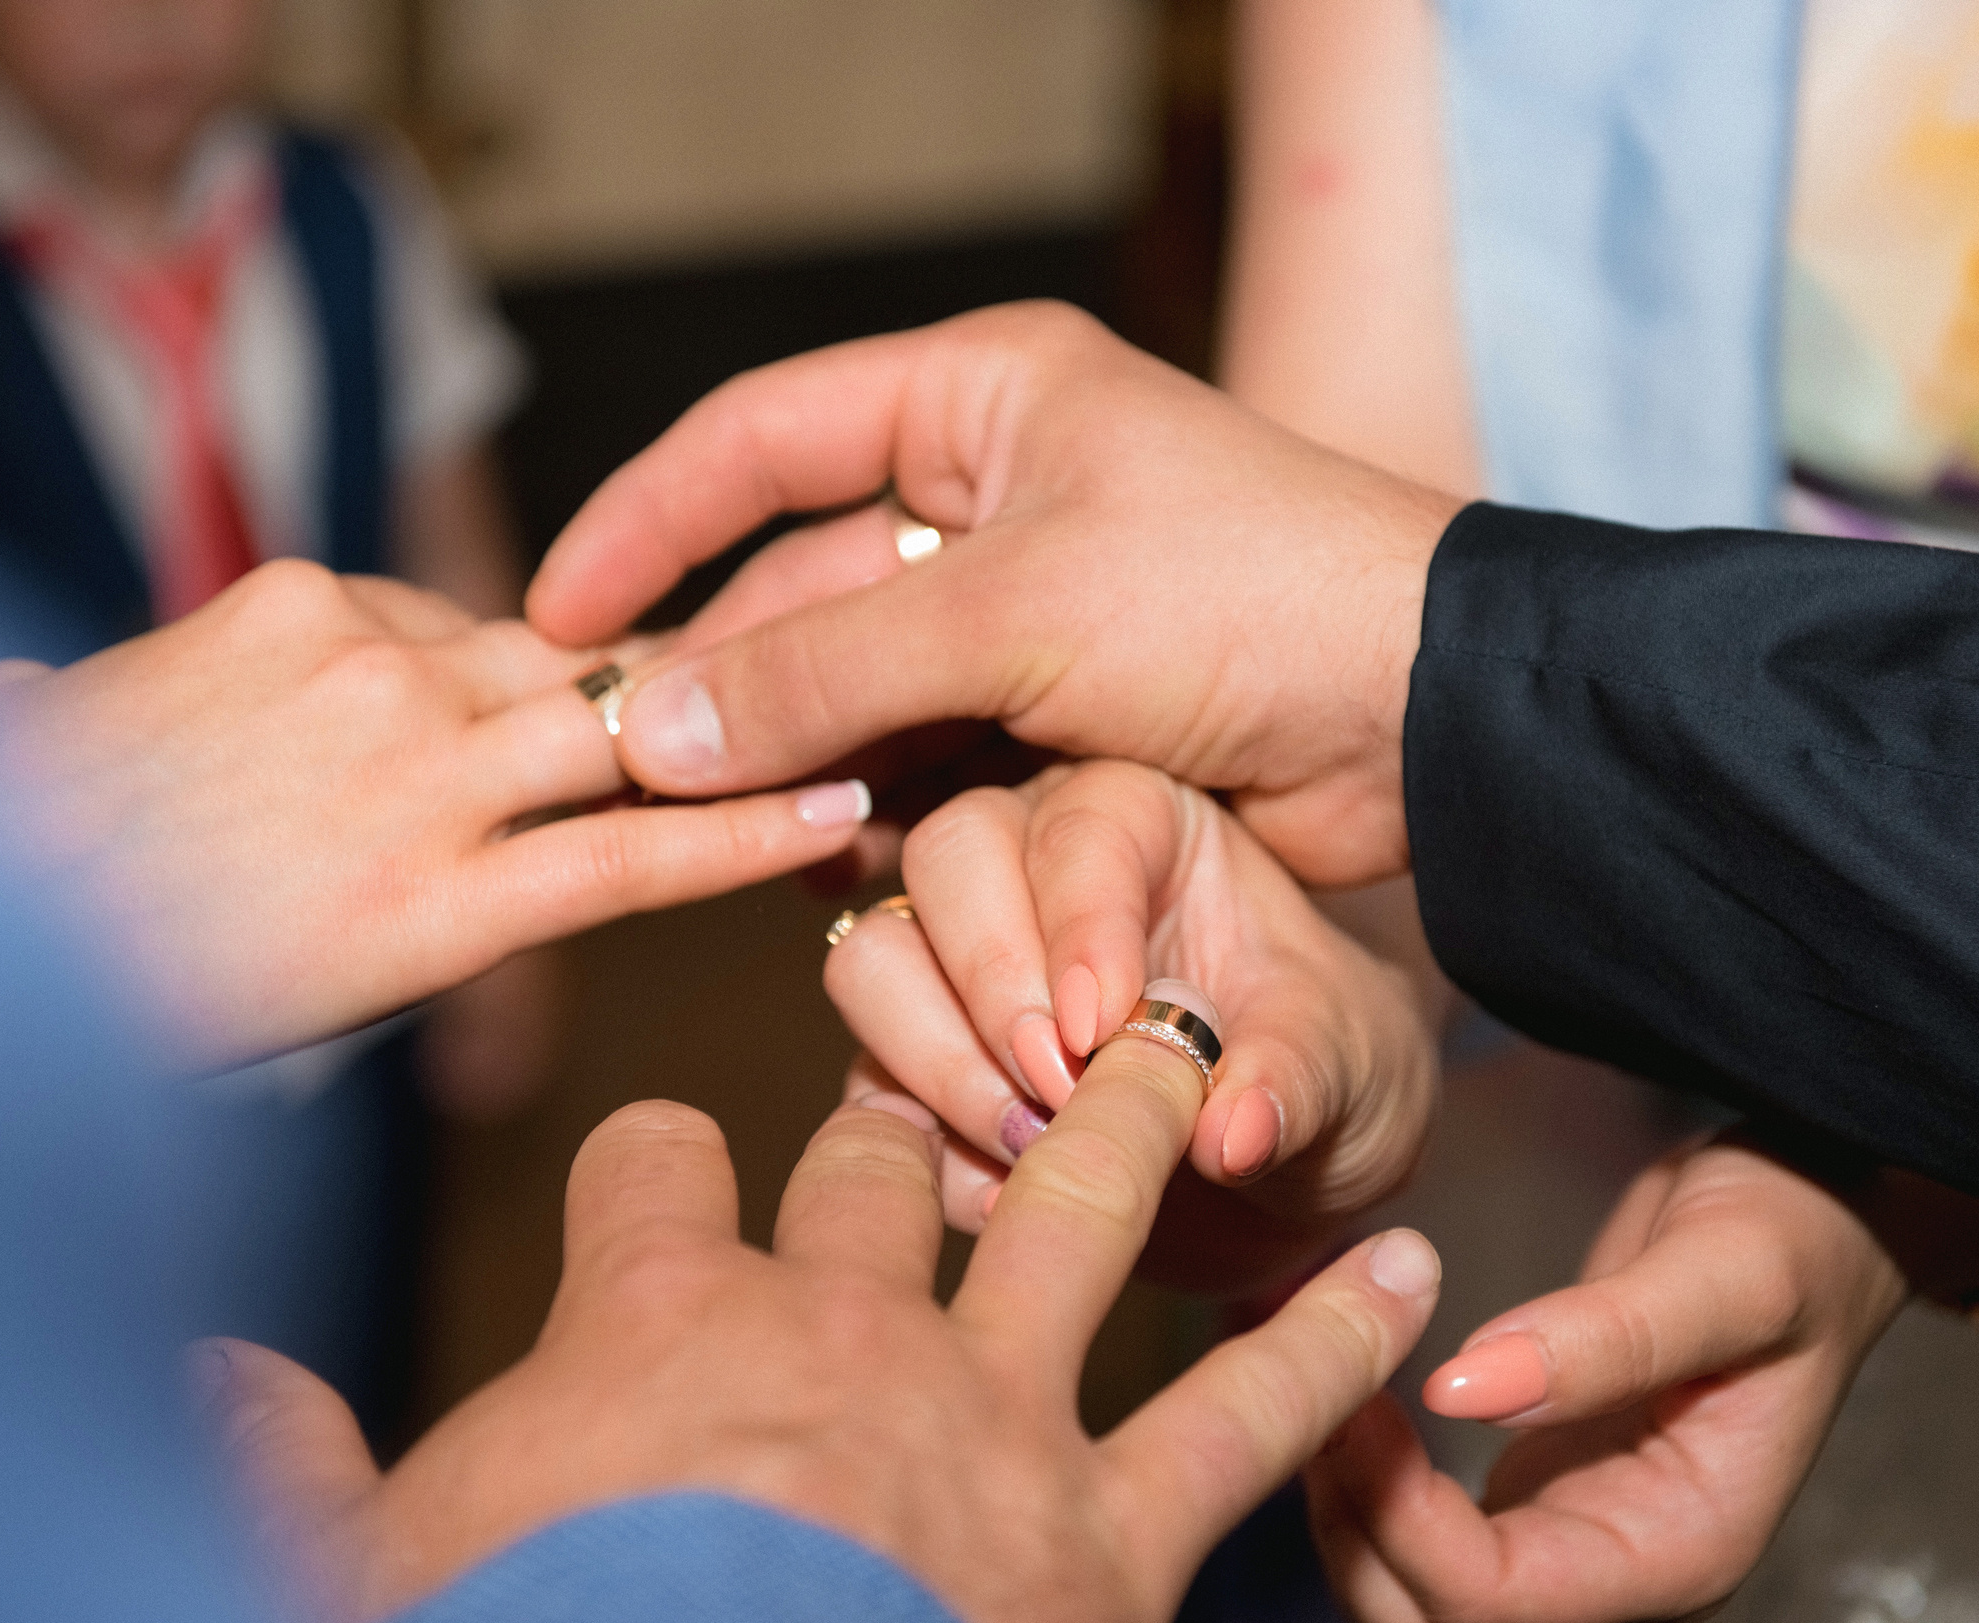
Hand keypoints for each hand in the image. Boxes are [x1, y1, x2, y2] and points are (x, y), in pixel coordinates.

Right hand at [0, 562, 871, 1068]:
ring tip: (866, 739)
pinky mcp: (440, 900)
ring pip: (620, 740)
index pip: (466, 621)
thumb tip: (22, 699)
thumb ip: (81, 704)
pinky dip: (734, 840)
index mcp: (292, 606)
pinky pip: (623, 857)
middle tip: (791, 700)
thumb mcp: (27, 738)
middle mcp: (373, 663)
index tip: (600, 702)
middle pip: (570, 664)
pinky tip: (826, 822)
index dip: (539, 678)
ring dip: (740, 745)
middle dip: (678, 691)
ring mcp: (416, 774)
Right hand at [200, 1037, 1445, 1622]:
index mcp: (653, 1319)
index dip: (659, 1158)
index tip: (665, 1159)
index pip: (653, 1172)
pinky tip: (1398, 1271)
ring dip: (1140, 1119)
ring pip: (1076, 1208)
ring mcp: (988, 1409)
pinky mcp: (1108, 1529)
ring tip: (1194, 1048)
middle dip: (904, 1109)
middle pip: (878, 1163)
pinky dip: (1325, 1340)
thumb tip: (190, 1385)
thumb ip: (275, 1467)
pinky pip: (1239, 1408)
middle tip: (934, 1082)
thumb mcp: (356, 1575)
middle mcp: (835, 1322)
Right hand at [528, 301, 1467, 885]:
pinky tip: (841, 865)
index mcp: (978, 401)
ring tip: (744, 839)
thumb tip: (649, 725)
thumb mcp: (1011, 614)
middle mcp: (990, 496)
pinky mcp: (1054, 719)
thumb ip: (820, 671)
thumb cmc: (1245, 599)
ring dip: (801, 767)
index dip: (647, 523)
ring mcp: (1022, 614)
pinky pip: (920, 763)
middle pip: (797, 590)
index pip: (759, 439)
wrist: (1423, 723)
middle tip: (633, 775)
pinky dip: (876, 813)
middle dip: (728, 684)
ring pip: (853, 695)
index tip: (554, 617)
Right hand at [826, 759, 1440, 1293]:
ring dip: (937, 1060)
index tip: (1107, 1026)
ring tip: (1035, 1145)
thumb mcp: (1353, 1069)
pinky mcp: (916, 1071)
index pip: (1081, 823)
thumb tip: (1231, 1133)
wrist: (1293, 1177)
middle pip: (947, 857)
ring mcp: (957, 968)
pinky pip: (866, 1088)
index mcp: (1148, 822)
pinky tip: (1006, 1198)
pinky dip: (923, 1151)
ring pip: (872, 958)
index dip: (1082, 920)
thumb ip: (1297, 1082)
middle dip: (991, 980)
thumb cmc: (1327, 1077)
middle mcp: (1031, 867)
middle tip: (1059, 1089)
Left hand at [1306, 1133, 1907, 1622]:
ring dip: (1351, 1530)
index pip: (1501, 1600)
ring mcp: (1576, 1542)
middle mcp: (1623, 1570)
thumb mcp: (1726, 1270)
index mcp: (1683, 1548)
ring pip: (1419, 1614)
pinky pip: (1426, 1546)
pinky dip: (1366, 1494)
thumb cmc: (1797, 1238)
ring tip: (1321, 1400)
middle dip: (1361, 1547)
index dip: (1405, 1522)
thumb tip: (1468, 1386)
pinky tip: (1342, 1402)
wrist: (1822, 1214)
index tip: (1355, 1406)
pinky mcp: (1538, 1498)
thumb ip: (1607, 1336)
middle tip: (1320, 1409)